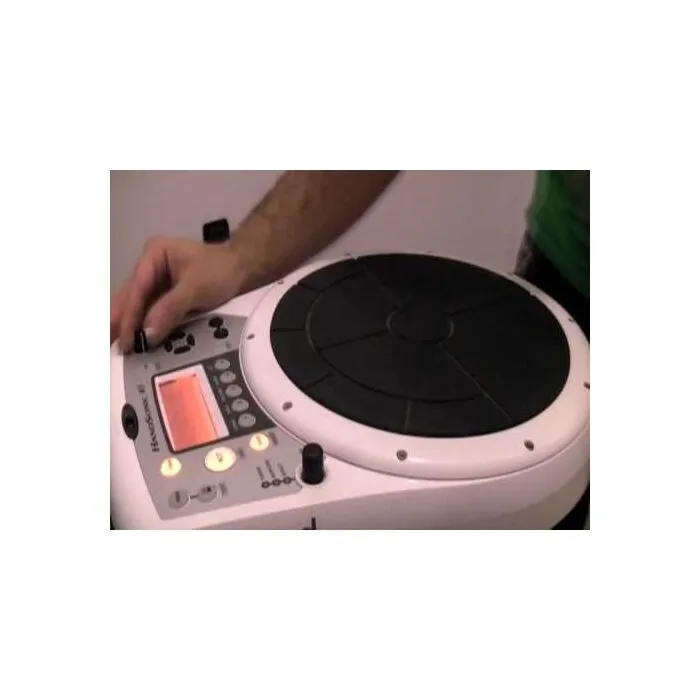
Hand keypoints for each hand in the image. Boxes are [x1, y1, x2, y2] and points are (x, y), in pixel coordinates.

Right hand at [111, 236, 244, 352]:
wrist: (242, 269)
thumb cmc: (220, 271)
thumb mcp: (196, 288)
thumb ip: (170, 309)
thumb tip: (146, 334)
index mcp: (153, 255)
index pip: (137, 289)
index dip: (129, 316)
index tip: (126, 340)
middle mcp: (149, 267)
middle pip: (130, 297)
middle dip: (118, 322)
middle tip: (105, 345)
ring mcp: (156, 281)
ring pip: (136, 306)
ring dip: (126, 326)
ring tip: (113, 347)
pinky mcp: (164, 295)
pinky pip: (149, 311)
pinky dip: (142, 326)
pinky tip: (134, 341)